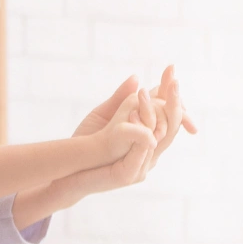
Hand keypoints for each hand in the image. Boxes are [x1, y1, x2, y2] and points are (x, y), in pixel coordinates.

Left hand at [14, 67, 199, 225]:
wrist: (68, 170)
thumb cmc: (84, 142)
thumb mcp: (104, 116)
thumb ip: (122, 99)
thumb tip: (137, 77)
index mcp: (147, 136)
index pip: (168, 111)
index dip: (171, 90)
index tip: (171, 68)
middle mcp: (149, 151)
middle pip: (172, 122)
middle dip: (174, 97)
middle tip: (173, 77)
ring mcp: (142, 165)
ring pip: (163, 135)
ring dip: (158, 111)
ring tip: (145, 92)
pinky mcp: (127, 175)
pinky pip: (142, 153)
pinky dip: (140, 133)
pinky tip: (133, 116)